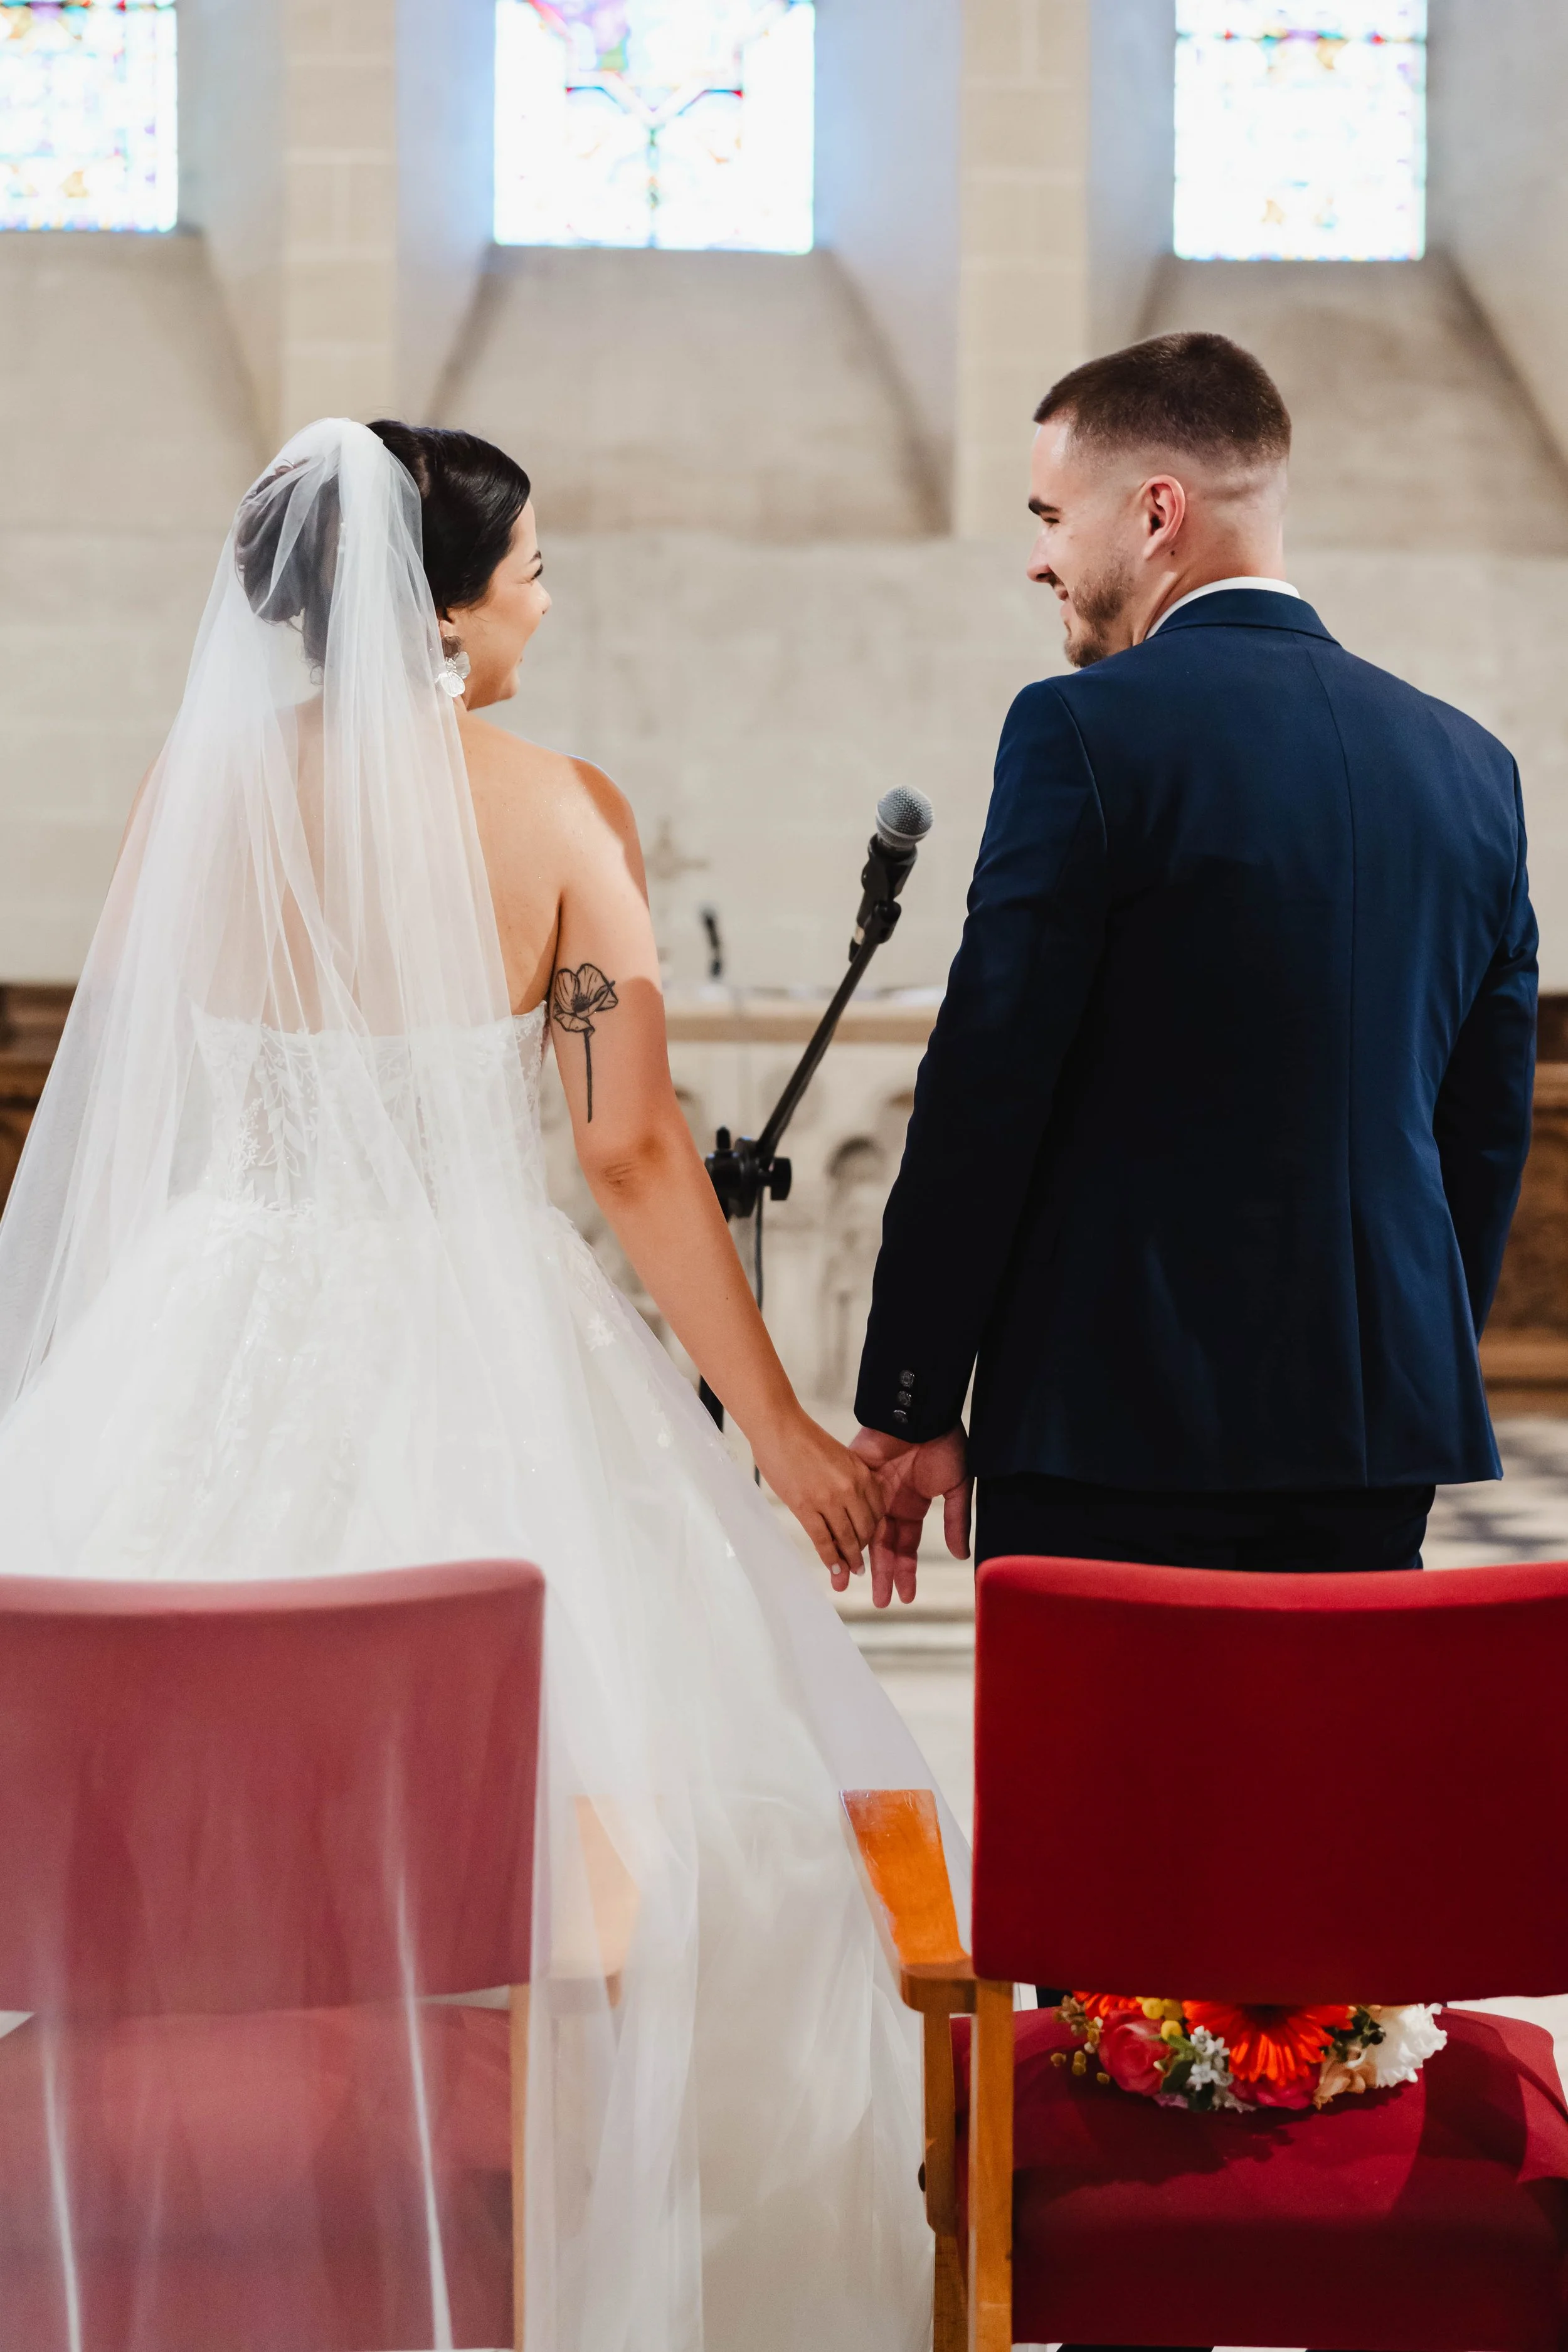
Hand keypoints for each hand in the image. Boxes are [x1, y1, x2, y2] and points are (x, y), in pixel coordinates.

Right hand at [751, 1408, 888, 1583]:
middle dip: (863, 1549)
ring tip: (851, 1573)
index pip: (876, 1511)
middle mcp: (851, 1488)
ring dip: (850, 1559)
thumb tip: (849, 1501)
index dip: (873, 1530)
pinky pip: (823, 1539)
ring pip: (846, 1538)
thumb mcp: (840, 1456)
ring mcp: (829, 1499)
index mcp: (861, 1473)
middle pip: (865, 1528)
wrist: (779, 1428)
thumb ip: (849, 1478)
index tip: (868, 1541)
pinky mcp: (807, 1507)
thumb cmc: (804, 1438)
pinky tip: (834, 1569)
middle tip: (860, 1564)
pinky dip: (830, 1558)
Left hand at [850, 1424, 970, 1607]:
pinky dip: (845, 1528)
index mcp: (912, 1506)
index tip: (905, 1598)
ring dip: (860, 1558)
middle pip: (883, 1546)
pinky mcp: (855, 1477)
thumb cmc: (944, 1442)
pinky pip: (848, 1507)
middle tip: (879, 1602)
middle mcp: (889, 1503)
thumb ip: (955, 1520)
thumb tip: (960, 1554)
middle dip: (883, 1574)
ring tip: (854, 1585)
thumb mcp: (956, 1486)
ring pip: (863, 1532)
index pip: (907, 1546)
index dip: (906, 1571)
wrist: (922, 1410)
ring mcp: (870, 1492)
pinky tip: (843, 1549)